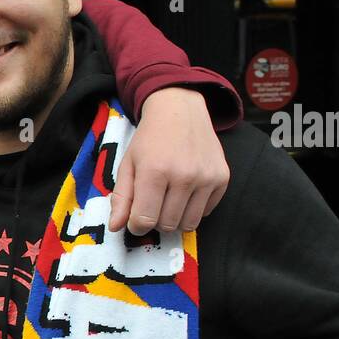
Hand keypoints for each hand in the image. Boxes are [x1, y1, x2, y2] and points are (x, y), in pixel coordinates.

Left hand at [111, 88, 229, 235]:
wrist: (181, 110)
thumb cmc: (150, 139)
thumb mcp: (128, 164)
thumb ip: (121, 198)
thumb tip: (115, 228)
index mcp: (155, 171)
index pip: (145, 220)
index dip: (136, 224)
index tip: (135, 217)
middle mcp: (184, 175)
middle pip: (167, 225)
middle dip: (155, 221)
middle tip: (153, 203)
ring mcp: (206, 177)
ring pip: (188, 224)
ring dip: (175, 218)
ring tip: (168, 199)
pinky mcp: (222, 178)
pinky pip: (205, 213)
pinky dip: (193, 209)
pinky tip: (186, 190)